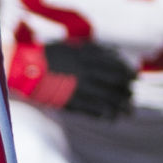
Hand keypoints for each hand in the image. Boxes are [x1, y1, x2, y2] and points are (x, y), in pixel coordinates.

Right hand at [7, 39, 133, 117]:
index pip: (118, 67)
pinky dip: (105, 115)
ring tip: (127, 111)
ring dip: (121, 107)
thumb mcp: (76, 46)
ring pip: (109, 100)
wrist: (29, 69)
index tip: (133, 77)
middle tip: (130, 95)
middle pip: (117, 84)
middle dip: (127, 91)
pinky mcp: (73, 102)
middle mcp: (88, 72)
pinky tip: (110, 117)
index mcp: (89, 57)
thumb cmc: (53, 55)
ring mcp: (81, 88)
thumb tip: (117, 54)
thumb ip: (97, 49)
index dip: (129, 74)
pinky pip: (95, 111)